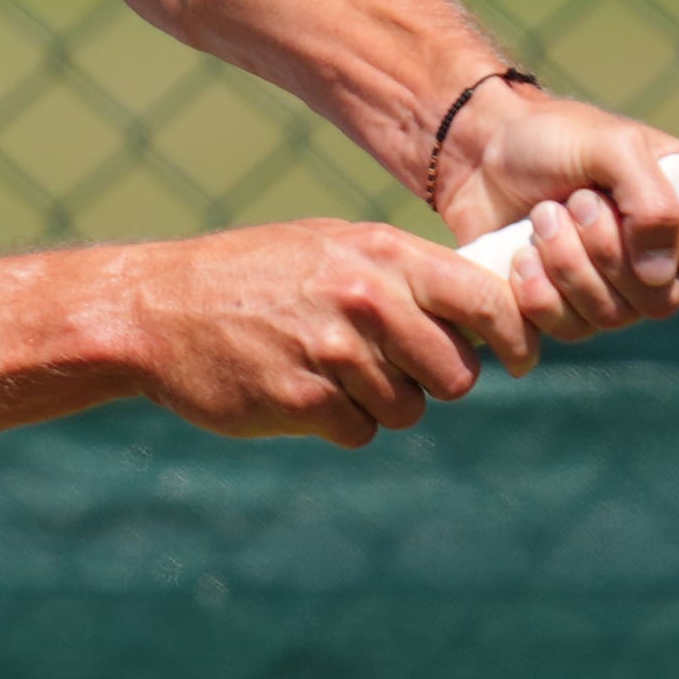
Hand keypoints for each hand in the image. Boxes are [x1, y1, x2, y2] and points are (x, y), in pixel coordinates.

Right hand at [120, 220, 542, 447]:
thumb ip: (402, 271)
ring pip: (409, 410)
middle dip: (435, 380)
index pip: (486, 300)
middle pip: (457, 372)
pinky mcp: (303, 400)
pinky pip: (360, 432)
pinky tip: (301, 390)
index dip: (515, 335)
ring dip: (380, 403)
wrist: (156, 309)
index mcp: (381, 254)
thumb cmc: (251, 273)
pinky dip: (339, 422)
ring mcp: (334, 352)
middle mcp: (366, 300)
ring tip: (331, 371)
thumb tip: (478, 302)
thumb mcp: (330, 246)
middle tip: (395, 368)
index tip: (521, 357)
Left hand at [431, 84, 678, 334]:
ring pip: (613, 317)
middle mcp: (666, 263)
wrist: (483, 152)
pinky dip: (540, 291)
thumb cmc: (557, 137)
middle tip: (577, 201)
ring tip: (544, 215)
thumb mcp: (612, 145)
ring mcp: (617, 292)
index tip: (654, 223)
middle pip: (665, 301)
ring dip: (569, 263)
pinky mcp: (567, 310)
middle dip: (609, 251)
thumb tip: (661, 275)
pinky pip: (569, 330)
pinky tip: (521, 254)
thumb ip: (651, 200)